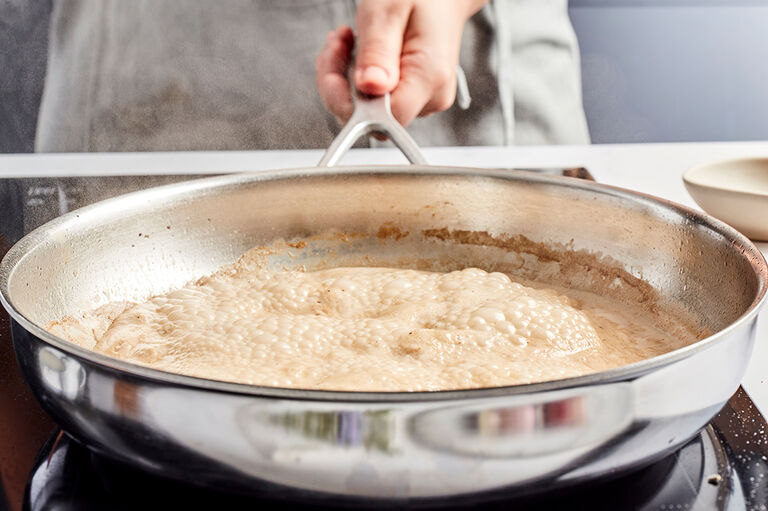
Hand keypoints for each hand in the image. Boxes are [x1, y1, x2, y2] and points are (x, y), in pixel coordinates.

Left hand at [315, 0, 487, 126]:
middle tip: (337, 44)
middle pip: (372, 118)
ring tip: (346, 41)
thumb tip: (368, 88)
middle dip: (342, 85)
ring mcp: (425, 99)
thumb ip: (377, 51)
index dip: (349, 101)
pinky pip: (376, 101)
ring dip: (346, 78)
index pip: (383, 118)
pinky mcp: (415, 97)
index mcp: (429, 76)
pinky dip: (357, 78)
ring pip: (369, 110)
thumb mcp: (389, 10)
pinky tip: (357, 51)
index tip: (334, 67)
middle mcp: (431, 96)